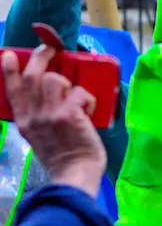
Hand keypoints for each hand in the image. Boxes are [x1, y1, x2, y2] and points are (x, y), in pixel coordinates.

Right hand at [2, 45, 105, 195]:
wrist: (74, 174)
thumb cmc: (62, 157)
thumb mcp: (37, 137)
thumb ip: (36, 118)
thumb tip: (43, 100)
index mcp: (24, 121)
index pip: (12, 90)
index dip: (10, 70)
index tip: (8, 55)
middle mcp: (33, 116)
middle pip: (33, 77)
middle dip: (41, 58)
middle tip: (50, 51)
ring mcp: (50, 114)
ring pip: (55, 80)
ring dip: (69, 84)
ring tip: (76, 98)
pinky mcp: (68, 115)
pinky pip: (79, 93)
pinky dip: (88, 99)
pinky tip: (89, 111)